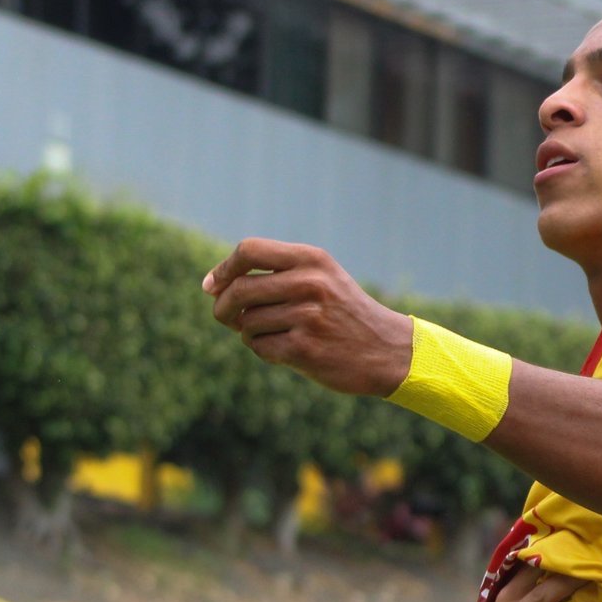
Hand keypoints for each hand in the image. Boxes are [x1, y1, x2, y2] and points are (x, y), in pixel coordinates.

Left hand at [204, 238, 413, 396]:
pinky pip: (259, 347)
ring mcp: (309, 316)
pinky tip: (288, 351)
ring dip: (251, 333)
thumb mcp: (322, 279)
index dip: (224, 269)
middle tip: (227, 319)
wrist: (389, 350)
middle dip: (224, 308)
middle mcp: (311, 283)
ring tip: (279, 335)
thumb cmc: (344, 313)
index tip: (212, 286)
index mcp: (313, 259)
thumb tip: (212, 287)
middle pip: (240, 290)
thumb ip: (275, 275)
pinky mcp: (305, 348)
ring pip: (247, 323)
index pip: (249, 250)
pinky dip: (264, 351)